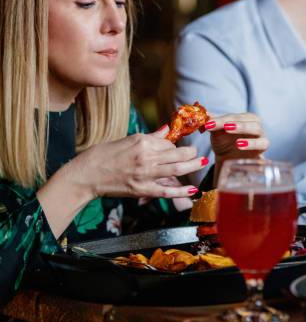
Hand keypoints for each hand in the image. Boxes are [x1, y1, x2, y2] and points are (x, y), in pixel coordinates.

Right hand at [71, 125, 205, 199]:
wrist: (87, 174)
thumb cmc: (104, 155)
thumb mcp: (127, 140)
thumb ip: (150, 137)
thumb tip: (166, 129)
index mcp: (142, 142)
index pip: (167, 142)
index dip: (175, 144)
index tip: (180, 146)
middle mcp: (146, 157)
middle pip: (176, 154)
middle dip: (191, 153)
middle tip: (198, 153)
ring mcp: (145, 174)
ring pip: (176, 169)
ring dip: (193, 166)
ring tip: (203, 162)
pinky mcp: (142, 190)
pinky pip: (166, 191)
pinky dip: (182, 191)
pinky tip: (194, 190)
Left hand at [204, 113, 269, 162]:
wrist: (230, 160)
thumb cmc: (224, 143)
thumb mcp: (216, 133)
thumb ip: (212, 123)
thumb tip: (205, 113)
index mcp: (244, 117)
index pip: (233, 116)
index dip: (221, 120)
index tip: (208, 125)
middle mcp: (255, 123)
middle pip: (247, 118)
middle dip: (235, 122)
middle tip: (224, 127)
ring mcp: (260, 134)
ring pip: (257, 128)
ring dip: (244, 129)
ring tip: (232, 133)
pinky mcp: (263, 146)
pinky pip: (261, 143)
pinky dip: (251, 143)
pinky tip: (240, 145)